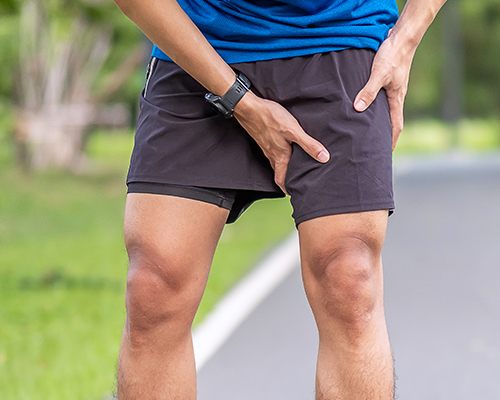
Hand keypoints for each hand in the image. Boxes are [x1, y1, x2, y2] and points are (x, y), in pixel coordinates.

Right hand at [234, 92, 329, 192]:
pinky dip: (280, 154)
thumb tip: (324, 158)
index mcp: (280, 156)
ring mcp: (266, 147)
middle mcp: (272, 154)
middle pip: (279, 172)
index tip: (294, 193)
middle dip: (288, 178)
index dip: (287, 189)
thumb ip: (309, 145)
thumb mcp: (294, 131)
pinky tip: (286, 147)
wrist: (249, 107)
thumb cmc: (270, 118)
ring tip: (295, 165)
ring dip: (284, 166)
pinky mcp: (264, 138)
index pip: (281, 180)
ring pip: (276, 162)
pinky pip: (272, 152)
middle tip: (297, 180)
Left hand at [354, 29, 414, 149]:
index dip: (391, 140)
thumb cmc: (392, 55)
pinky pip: (381, 100)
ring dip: (378, 122)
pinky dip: (374, 108)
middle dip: (384, 136)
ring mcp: (392, 89)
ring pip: (385, 111)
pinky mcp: (387, 81)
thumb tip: (358, 109)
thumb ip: (368, 91)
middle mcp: (396, 96)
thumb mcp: (379, 74)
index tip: (385, 153)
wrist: (402, 37)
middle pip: (391, 121)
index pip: (396, 126)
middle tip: (372, 147)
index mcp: (396, 99)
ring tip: (366, 132)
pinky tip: (364, 108)